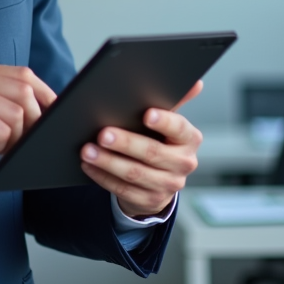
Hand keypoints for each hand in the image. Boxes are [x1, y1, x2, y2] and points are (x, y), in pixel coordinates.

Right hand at [0, 62, 56, 180]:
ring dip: (12, 137)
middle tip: (19, 139)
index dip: (45, 94)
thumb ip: (9, 103)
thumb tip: (48, 111)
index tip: (54, 113)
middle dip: (32, 121)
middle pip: (26, 92)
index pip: (25, 75)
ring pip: (18, 114)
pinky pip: (4, 131)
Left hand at [79, 80, 203, 217]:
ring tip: (87, 150)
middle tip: (103, 133)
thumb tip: (196, 82)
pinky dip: (103, 177)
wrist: (159, 178)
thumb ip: (174, 100)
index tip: (147, 114)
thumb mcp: (166, 121)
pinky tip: (88, 165)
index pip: (179, 128)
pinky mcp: (151, 200)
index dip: (165, 122)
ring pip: (135, 174)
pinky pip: (124, 189)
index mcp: (189, 138)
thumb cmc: (158, 139)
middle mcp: (184, 163)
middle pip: (153, 153)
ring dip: (108, 162)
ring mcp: (169, 185)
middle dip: (126, 143)